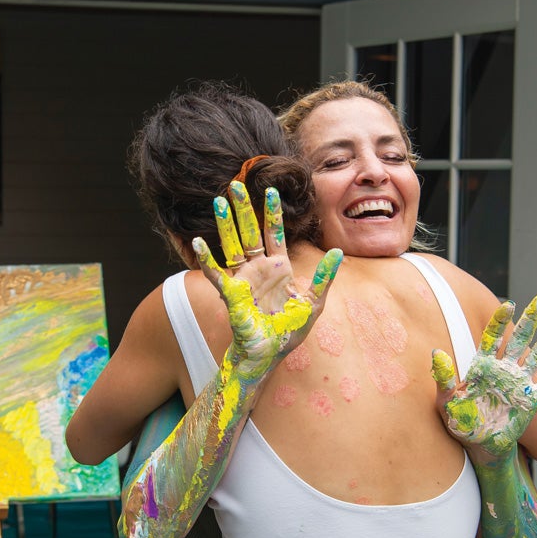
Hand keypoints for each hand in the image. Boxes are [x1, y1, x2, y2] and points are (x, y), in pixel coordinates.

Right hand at [194, 181, 341, 375]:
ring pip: (232, 244)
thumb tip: (338, 251)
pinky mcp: (231, 294)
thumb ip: (325, 277)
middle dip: (243, 208)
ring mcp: (243, 279)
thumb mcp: (314, 302)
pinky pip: (216, 272)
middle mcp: (258, 269)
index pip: (273, 232)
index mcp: (278, 268)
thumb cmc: (290, 332)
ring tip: (219, 201)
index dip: (272, 212)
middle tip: (235, 183)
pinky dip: (207, 257)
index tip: (270, 189)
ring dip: (225, 223)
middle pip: (249, 231)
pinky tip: (198, 241)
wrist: (270, 354)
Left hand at [431, 294, 536, 461]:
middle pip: (518, 338)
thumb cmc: (458, 422)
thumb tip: (435, 352)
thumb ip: (442, 378)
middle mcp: (503, 369)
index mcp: (482, 366)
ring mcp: (519, 383)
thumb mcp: (445, 402)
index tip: (509, 303)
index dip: (500, 321)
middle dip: (531, 318)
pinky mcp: (532, 399)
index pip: (492, 337)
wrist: (479, 446)